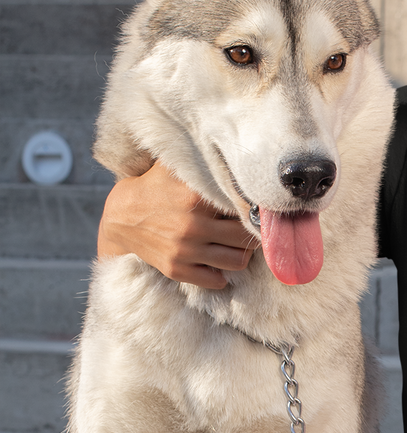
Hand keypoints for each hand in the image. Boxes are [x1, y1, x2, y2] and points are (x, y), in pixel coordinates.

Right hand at [97, 160, 257, 288]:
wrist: (120, 216)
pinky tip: (216, 260)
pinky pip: (215, 281)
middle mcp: (193, 226)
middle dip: (251, 233)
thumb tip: (232, 151)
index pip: (244, 209)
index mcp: (196, 198)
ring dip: (241, 254)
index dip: (255, 210)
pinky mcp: (176, 269)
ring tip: (236, 245)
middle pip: (245, 237)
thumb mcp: (175, 167)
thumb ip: (203, 161)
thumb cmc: (155, 187)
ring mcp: (185, 250)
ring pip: (237, 262)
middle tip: (251, 229)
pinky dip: (221, 274)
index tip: (259, 211)